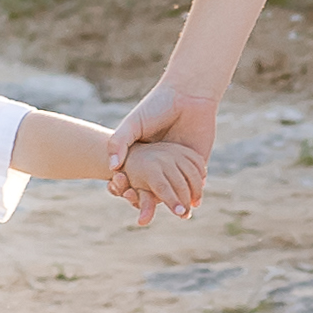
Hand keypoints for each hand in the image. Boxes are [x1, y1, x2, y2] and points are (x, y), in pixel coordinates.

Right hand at [108, 80, 215, 219]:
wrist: (188, 94)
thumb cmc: (157, 106)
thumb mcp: (133, 123)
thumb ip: (118, 142)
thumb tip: (112, 168)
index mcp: (144, 155)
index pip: (133, 180)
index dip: (127, 190)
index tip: (122, 194)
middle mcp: (161, 163)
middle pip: (152, 190)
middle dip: (146, 204)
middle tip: (141, 218)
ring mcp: (180, 165)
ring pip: (174, 193)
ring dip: (168, 205)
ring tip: (160, 212)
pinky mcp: (199, 163)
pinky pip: (194, 186)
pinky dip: (188, 197)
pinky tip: (180, 204)